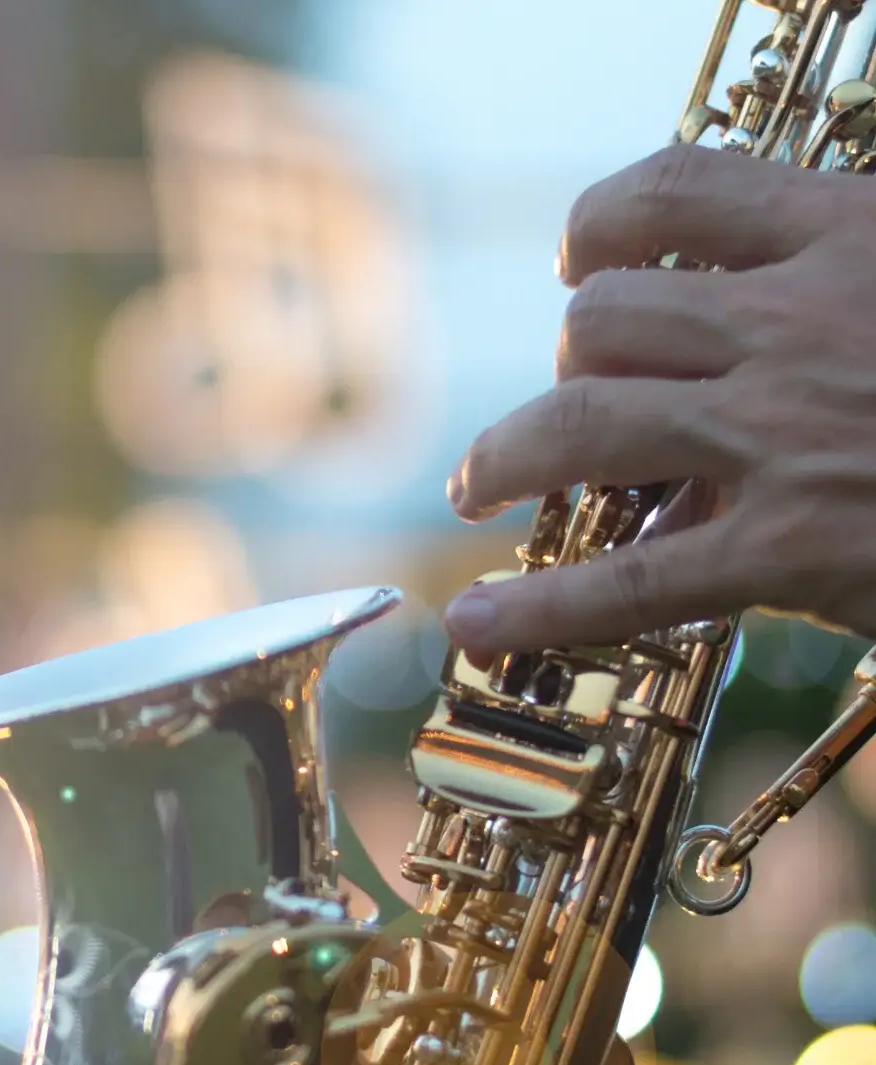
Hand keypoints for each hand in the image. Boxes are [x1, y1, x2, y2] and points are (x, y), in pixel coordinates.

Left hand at [444, 144, 875, 654]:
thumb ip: (849, 291)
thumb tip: (758, 317)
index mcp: (858, 234)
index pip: (680, 190)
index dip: (603, 225)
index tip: (584, 262)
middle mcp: (804, 321)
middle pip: (605, 319)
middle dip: (564, 367)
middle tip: (556, 409)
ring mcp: (787, 435)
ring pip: (579, 424)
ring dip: (504, 458)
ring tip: (479, 486)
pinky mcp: (792, 548)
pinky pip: (626, 578)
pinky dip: (537, 608)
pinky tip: (476, 624)